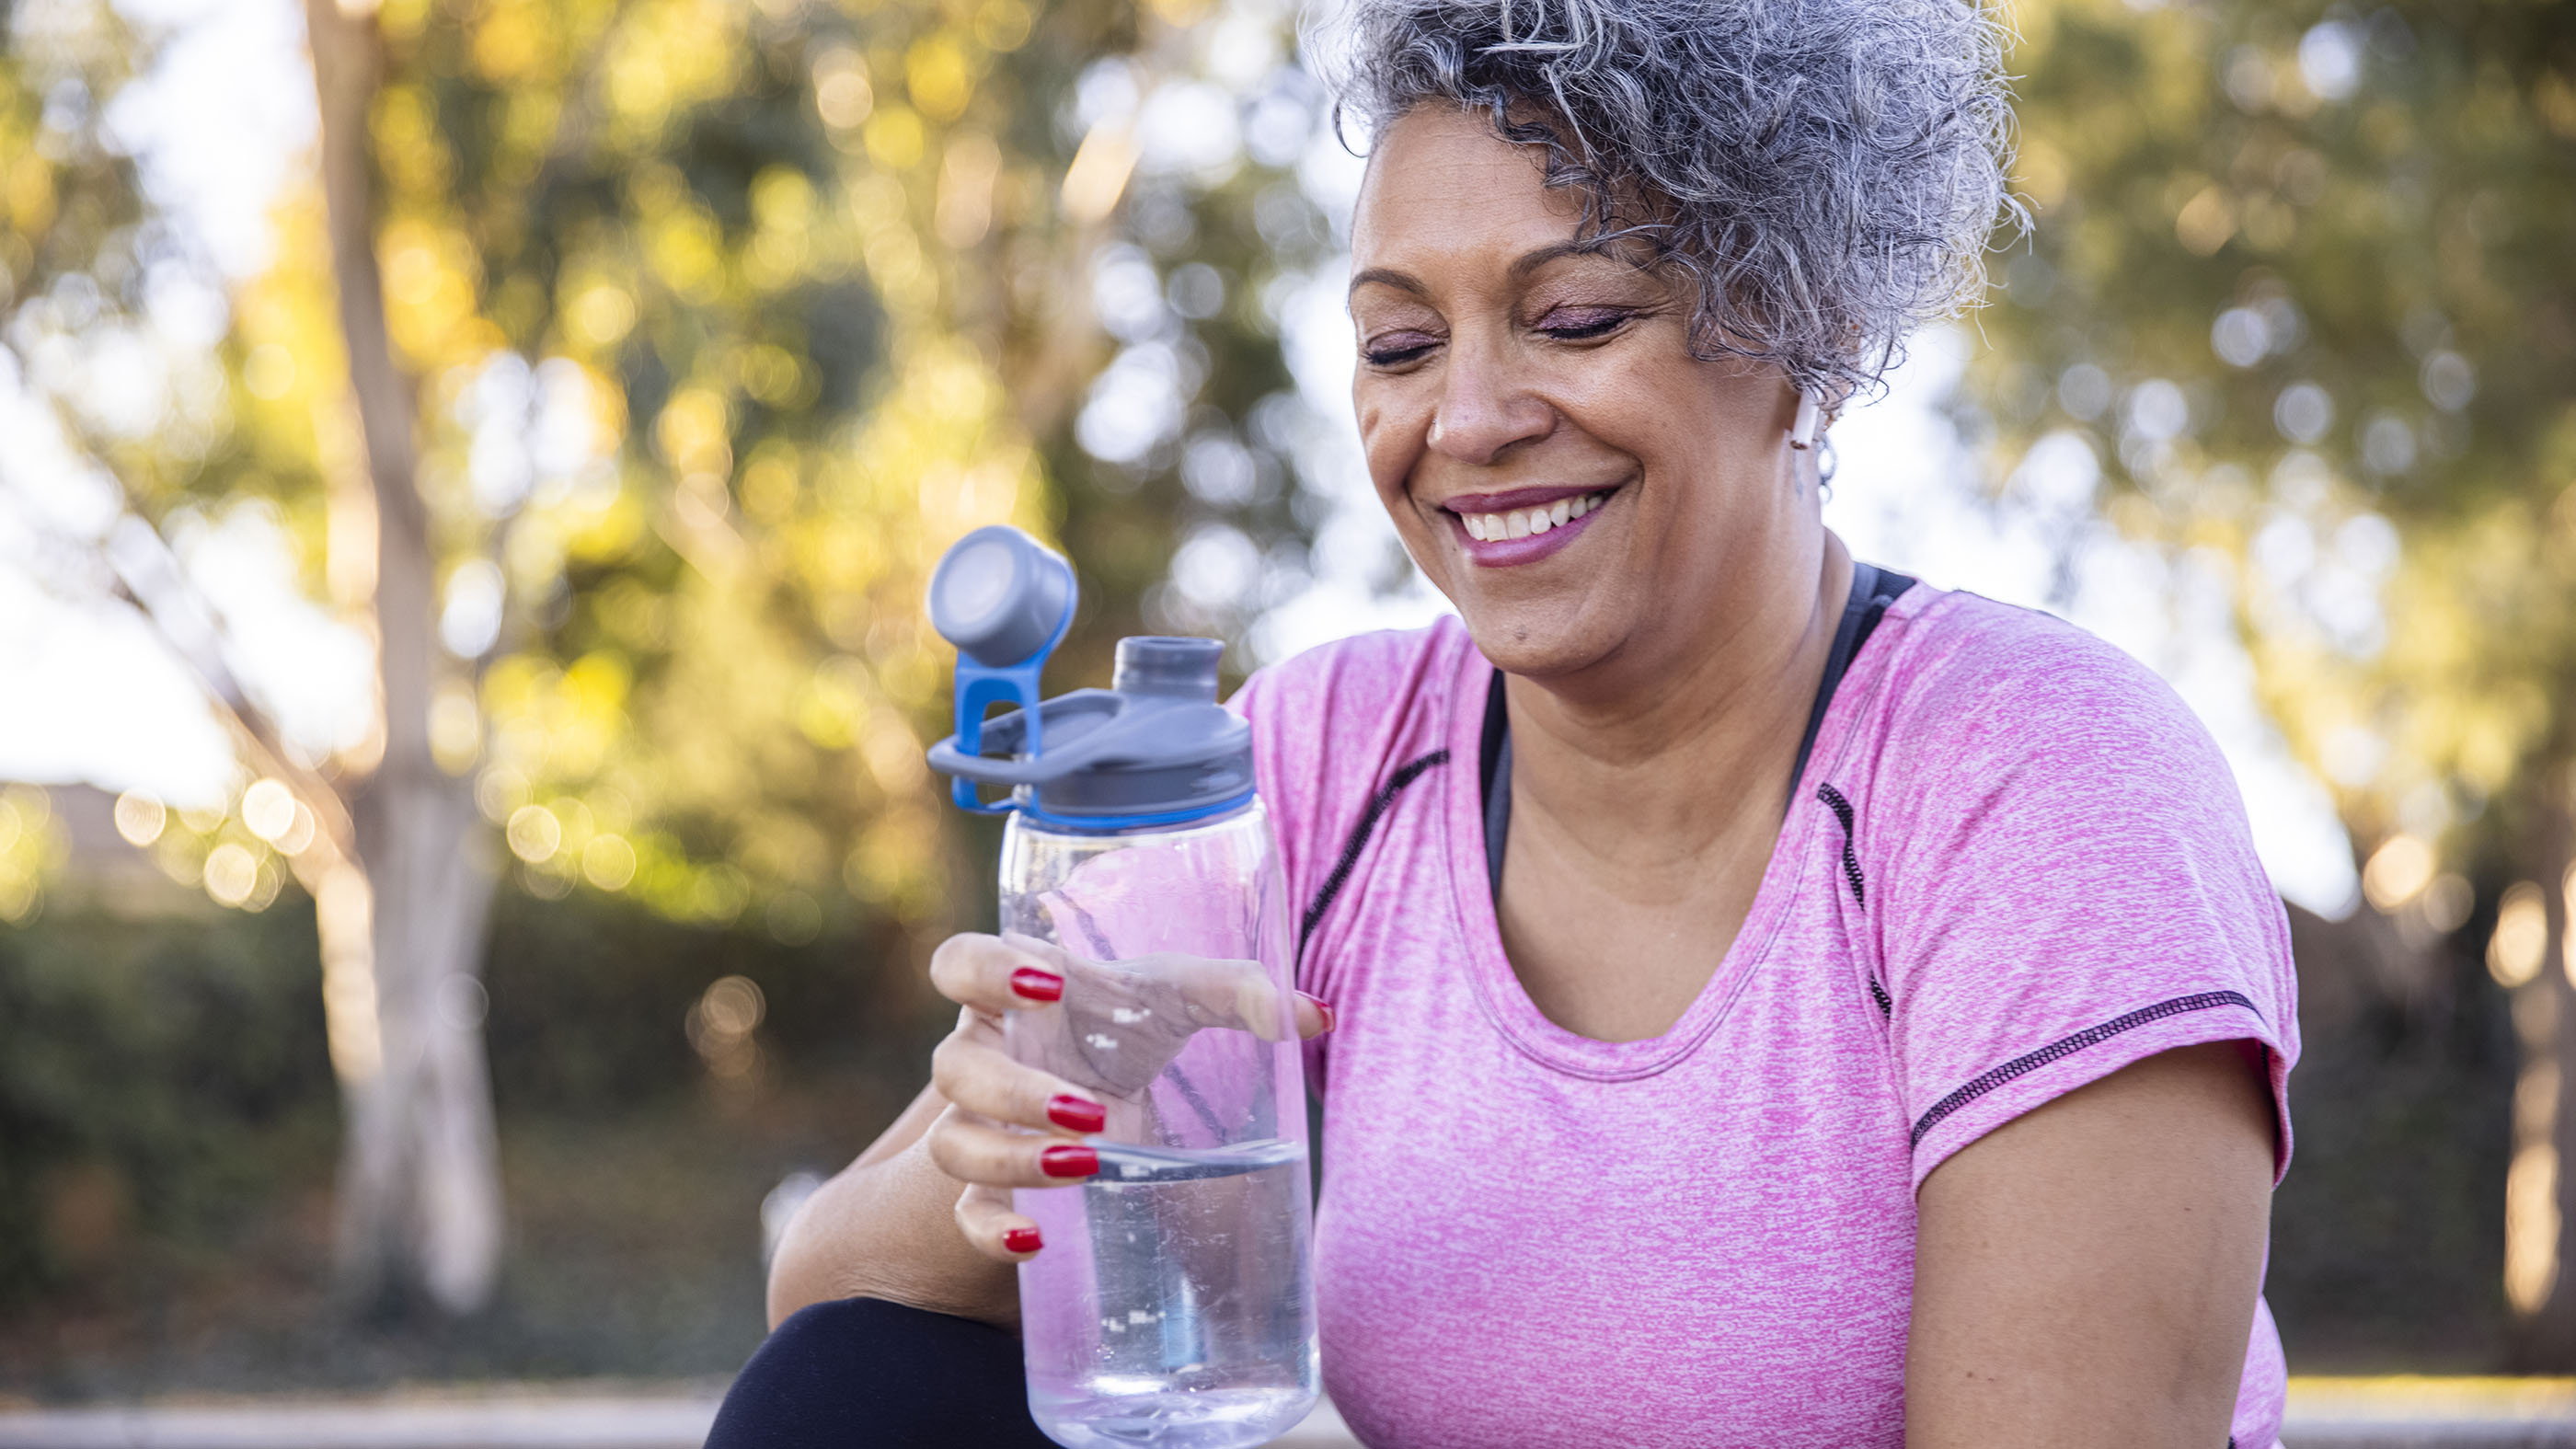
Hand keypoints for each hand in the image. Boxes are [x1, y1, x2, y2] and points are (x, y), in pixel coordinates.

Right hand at [920, 932, 1332, 1263]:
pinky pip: (967, 1212)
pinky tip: (1034, 1240)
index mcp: (1013, 990)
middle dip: (1017, 1091)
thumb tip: (1316, 1014)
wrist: (1094, 1088)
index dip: (985, 972)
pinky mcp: (989, 1183)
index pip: (959, 962)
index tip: (1049, 987)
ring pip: (954, 1143)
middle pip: (954, 1066)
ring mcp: (976, 1121)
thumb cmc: (1125, 1025)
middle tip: (1089, 1111)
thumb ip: (1240, 992)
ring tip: (1086, 1167)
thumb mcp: (1177, 999)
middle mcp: (982, 1053)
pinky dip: (991, 1231)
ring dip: (1013, 1157)